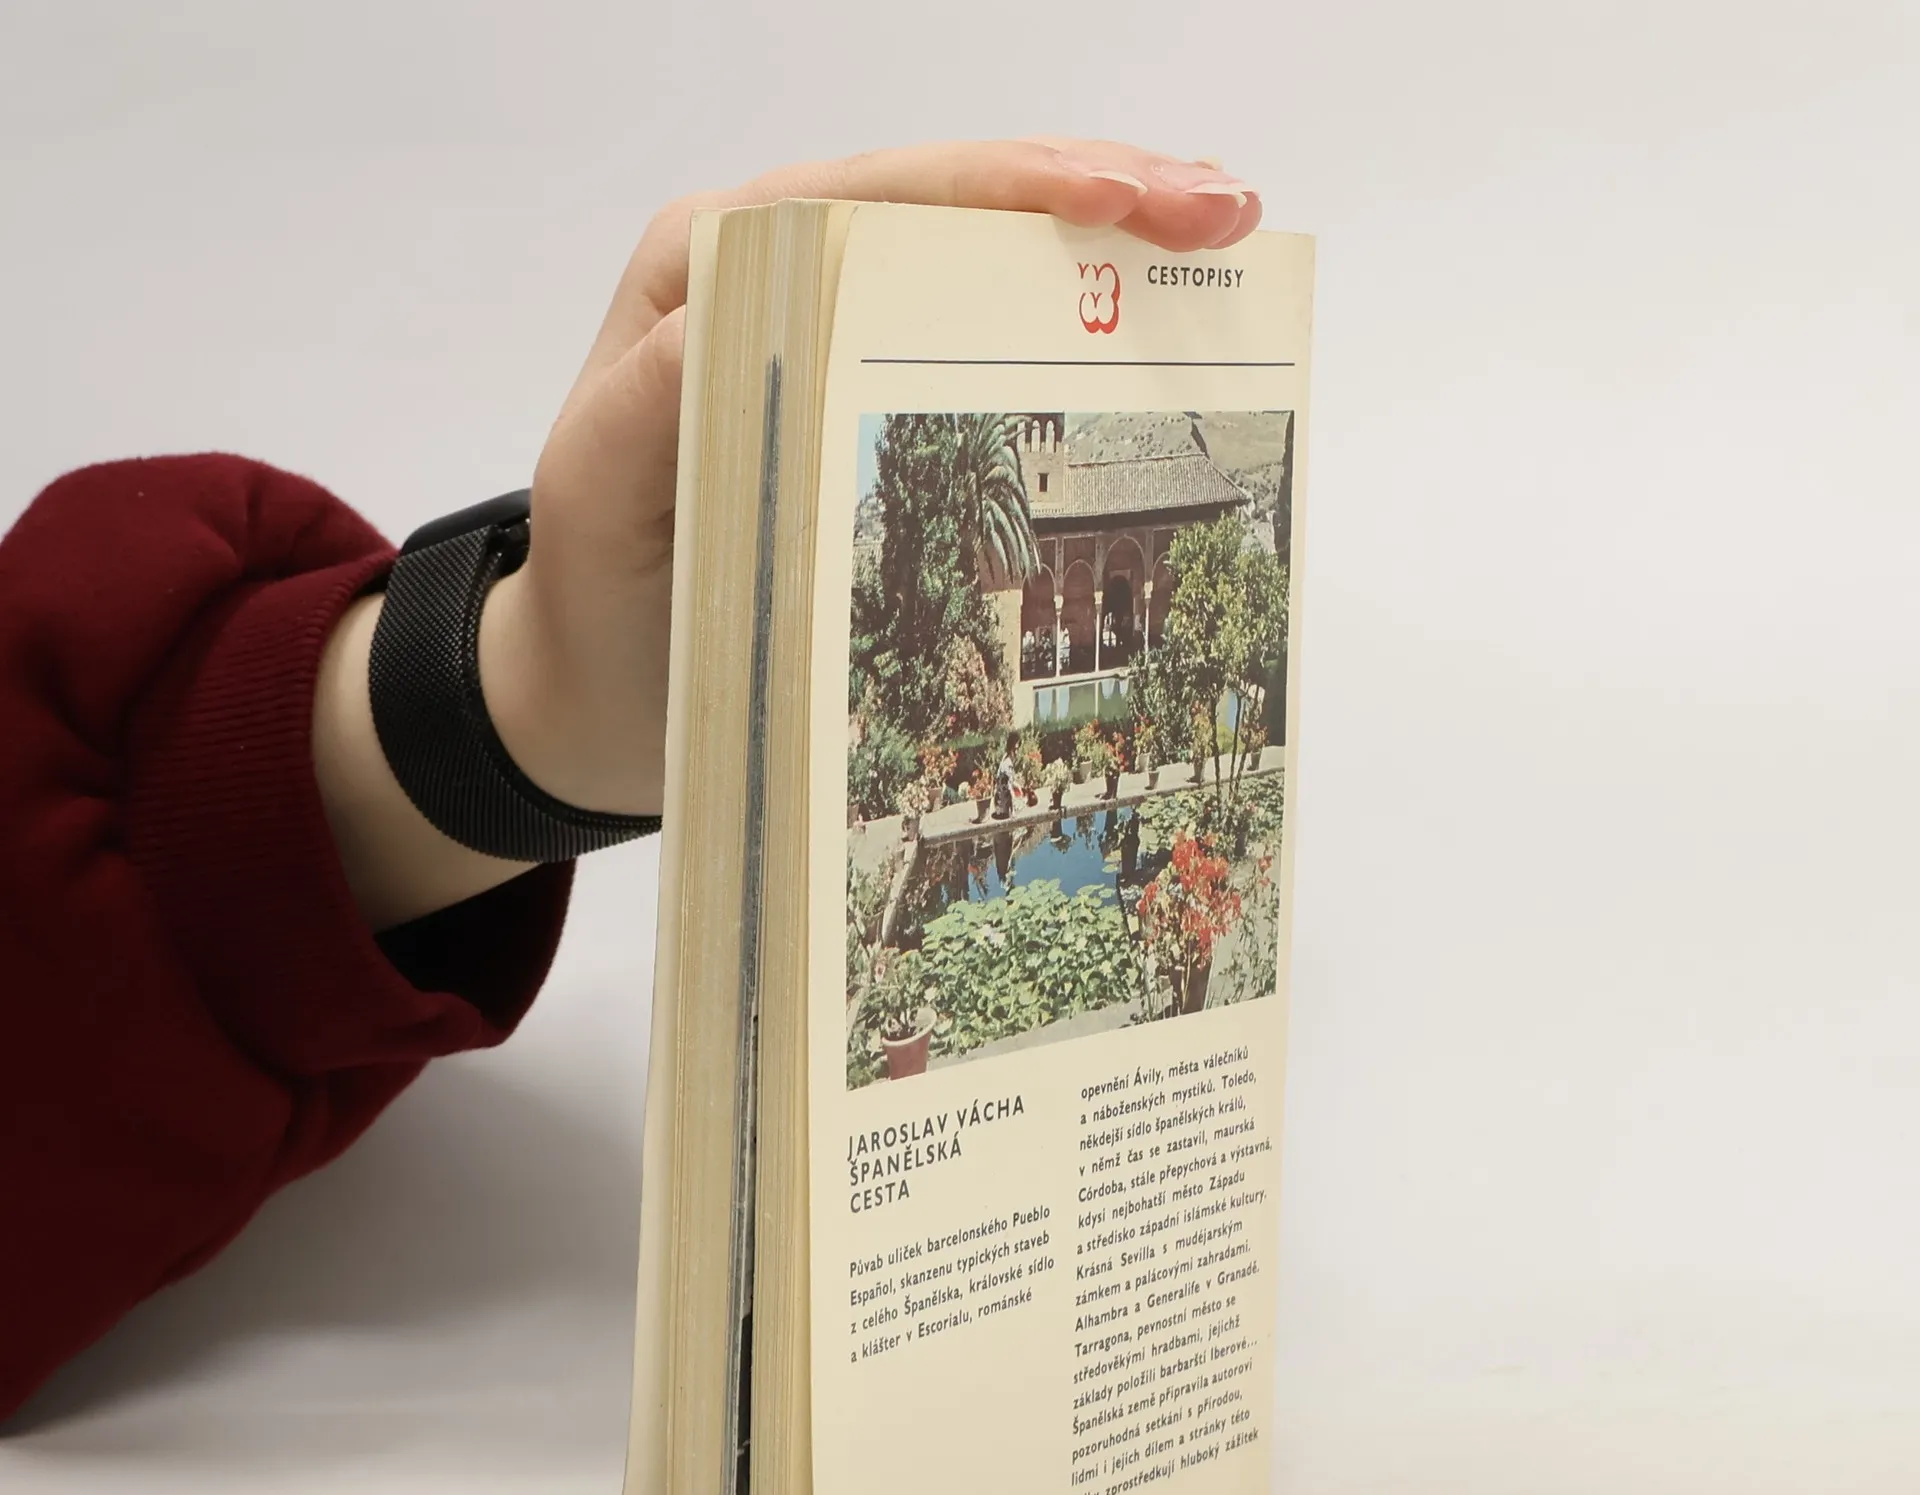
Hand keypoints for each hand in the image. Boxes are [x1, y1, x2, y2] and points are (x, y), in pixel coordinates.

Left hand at [316, 139, 1260, 926]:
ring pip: (970, 259)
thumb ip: (659, 398)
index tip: (1136, 201)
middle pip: (949, 203)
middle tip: (1221, 210)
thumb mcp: (602, 495)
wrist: (589, 689)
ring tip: (1214, 241)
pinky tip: (1139, 321)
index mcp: (712, 271)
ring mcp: (823, 335)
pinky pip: (962, 341)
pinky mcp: (856, 399)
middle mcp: (773, 277)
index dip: (1019, 189)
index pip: (885, 195)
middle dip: (1091, 195)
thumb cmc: (596, 598)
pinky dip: (1056, 327)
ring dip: (1094, 247)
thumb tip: (755, 313)